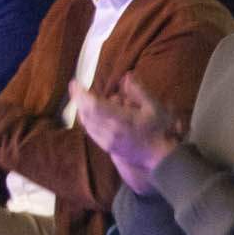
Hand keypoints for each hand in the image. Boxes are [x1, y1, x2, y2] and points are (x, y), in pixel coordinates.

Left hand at [74, 71, 182, 190]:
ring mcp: (106, 141)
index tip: (75, 83)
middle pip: (85, 113)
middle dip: (79, 99)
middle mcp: (109, 131)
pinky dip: (87, 120)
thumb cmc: (158, 132)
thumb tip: (127, 76)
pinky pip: (90, 132)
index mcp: (120, 119)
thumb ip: (139, 91)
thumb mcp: (154, 108)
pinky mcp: (106, 147)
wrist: (159, 158)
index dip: (80, 93)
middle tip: (77, 88)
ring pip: (86, 123)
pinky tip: (92, 115)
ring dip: (82, 109)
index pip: (92, 105)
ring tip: (85, 99)